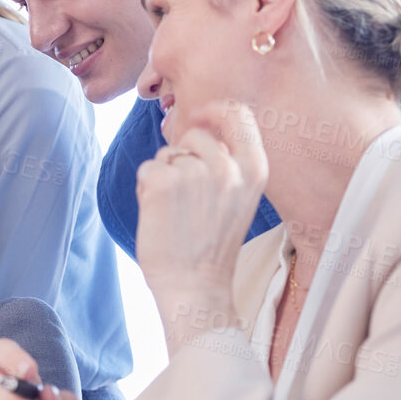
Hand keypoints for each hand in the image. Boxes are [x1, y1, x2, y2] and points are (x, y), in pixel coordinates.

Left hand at [135, 100, 268, 337]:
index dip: (213, 112)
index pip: (237, 114)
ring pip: (167, 155)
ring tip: (176, 212)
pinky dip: (146, 189)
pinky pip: (147, 170)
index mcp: (254, 169)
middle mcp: (227, 166)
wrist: (196, 287)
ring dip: (164, 177)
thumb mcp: (238, 199)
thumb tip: (197, 129)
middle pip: (194, 136)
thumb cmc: (212, 247)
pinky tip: (160, 216)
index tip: (198, 120)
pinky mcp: (162, 182)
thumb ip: (228, 163)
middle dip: (182, 158)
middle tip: (186, 199)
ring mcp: (194, 172)